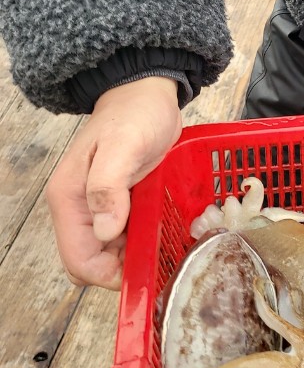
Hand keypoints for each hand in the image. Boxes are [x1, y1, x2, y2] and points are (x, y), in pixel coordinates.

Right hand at [46, 77, 181, 289]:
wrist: (145, 92)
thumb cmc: (134, 113)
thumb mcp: (123, 145)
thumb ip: (108, 186)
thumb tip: (105, 231)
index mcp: (69, 200)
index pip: (80, 261)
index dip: (110, 274)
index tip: (146, 266)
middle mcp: (79, 210)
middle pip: (94, 263)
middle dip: (124, 269)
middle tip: (162, 257)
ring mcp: (100, 209)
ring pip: (113, 255)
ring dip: (138, 257)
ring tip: (170, 247)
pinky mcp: (121, 205)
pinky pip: (128, 238)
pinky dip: (146, 241)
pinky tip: (168, 233)